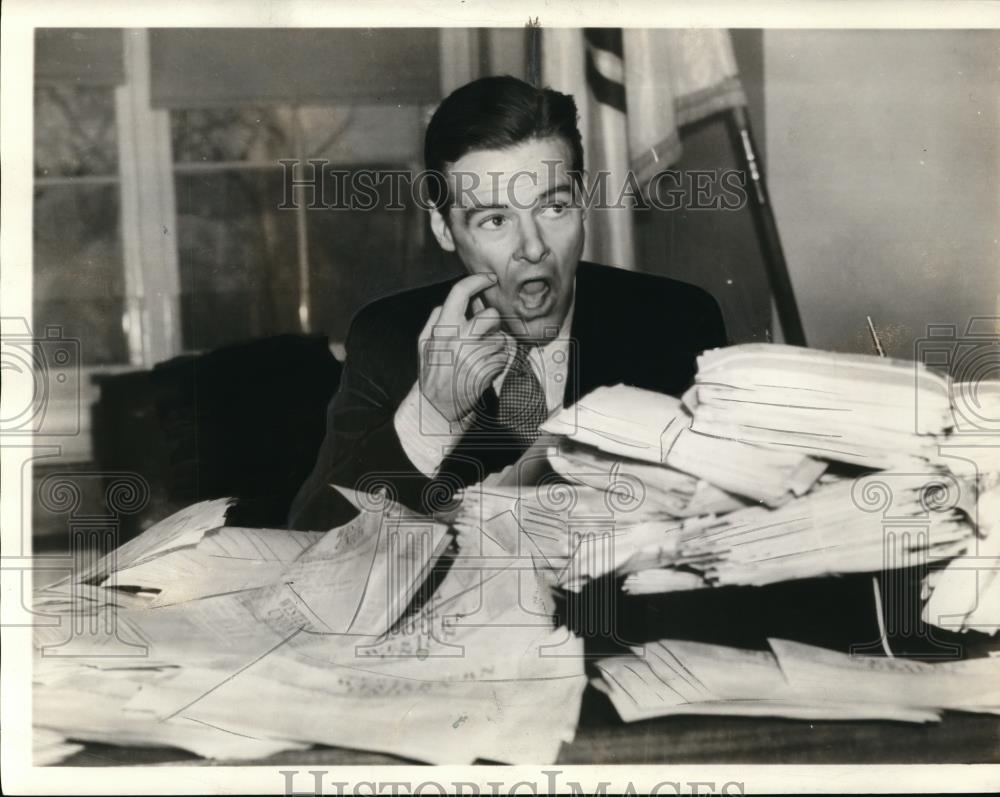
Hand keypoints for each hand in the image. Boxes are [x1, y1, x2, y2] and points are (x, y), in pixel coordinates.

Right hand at [418, 273, 510, 422]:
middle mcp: (459, 340)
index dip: (477, 281)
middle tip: (483, 332)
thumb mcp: (424, 344)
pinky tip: (483, 370)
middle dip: (491, 322)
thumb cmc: (432, 373)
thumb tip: (447, 301)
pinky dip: (498, 362)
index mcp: (442, 329)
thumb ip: (435, 319)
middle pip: (491, 315)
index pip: (460, 293)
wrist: (438, 408)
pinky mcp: (488, 372)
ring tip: (478, 359)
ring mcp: (475, 356)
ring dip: (495, 346)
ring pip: (500, 338)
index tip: (489, 278)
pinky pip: (504, 357)